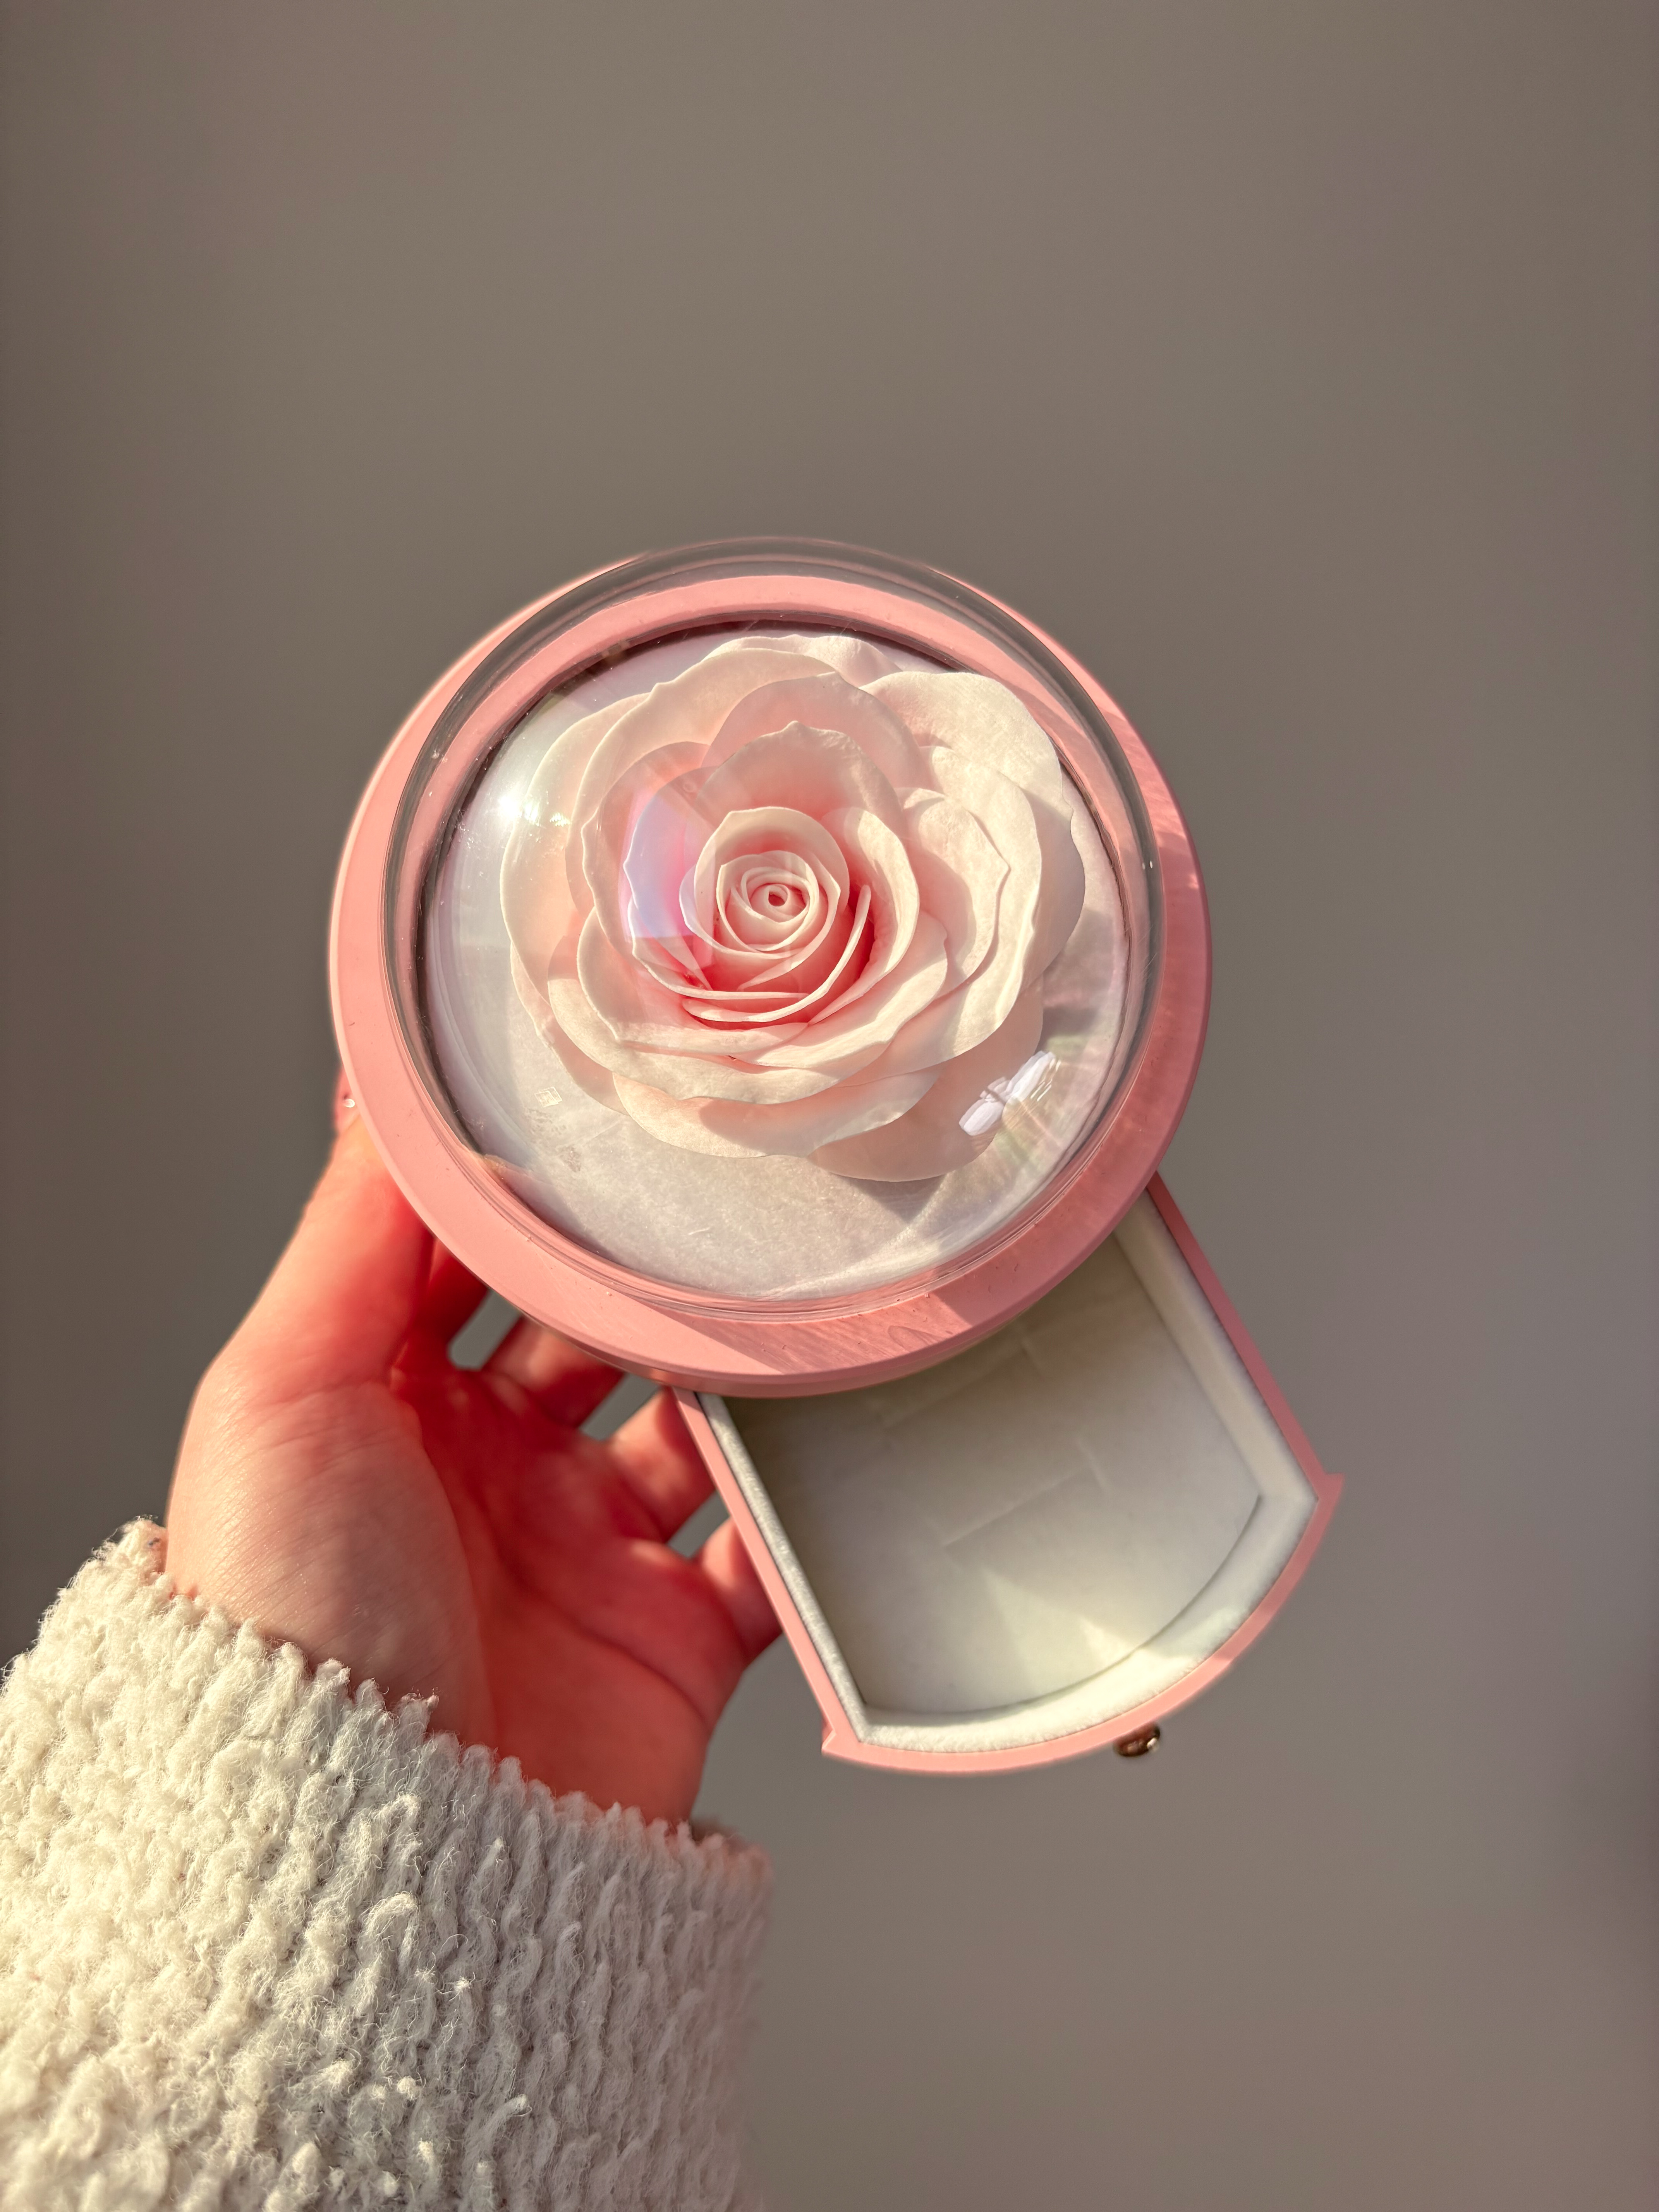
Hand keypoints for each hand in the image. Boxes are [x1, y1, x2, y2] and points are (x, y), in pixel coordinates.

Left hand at [165, 1109, 777, 1823]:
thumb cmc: (289, 1623)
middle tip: (734, 1191)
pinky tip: (849, 1442)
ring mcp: (590, 1551)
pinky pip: (771, 1551)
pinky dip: (816, 1506)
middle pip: (606, 1327)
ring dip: (755, 1371)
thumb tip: (380, 1099)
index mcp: (393, 1403)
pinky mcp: (674, 1636)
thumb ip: (346, 1241)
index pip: (474, 1258)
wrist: (374, 1852)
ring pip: (704, 1422)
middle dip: (664, 1266)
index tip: (605, 1109)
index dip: (534, 1185)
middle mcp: (493, 1467)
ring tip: (807, 1300)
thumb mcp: (280, 1396)